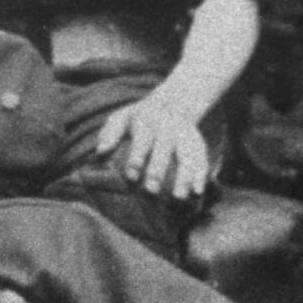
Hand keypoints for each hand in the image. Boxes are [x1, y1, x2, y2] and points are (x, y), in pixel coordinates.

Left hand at [95, 89, 210, 200]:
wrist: (172, 104)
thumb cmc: (138, 120)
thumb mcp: (121, 119)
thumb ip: (110, 134)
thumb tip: (101, 151)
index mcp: (147, 121)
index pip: (142, 141)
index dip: (137, 158)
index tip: (131, 176)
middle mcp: (168, 129)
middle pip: (164, 150)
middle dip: (157, 170)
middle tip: (151, 191)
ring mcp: (185, 136)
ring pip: (186, 156)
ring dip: (184, 177)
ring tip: (179, 198)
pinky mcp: (198, 144)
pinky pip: (201, 160)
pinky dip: (201, 175)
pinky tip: (198, 192)